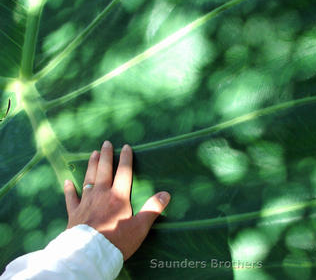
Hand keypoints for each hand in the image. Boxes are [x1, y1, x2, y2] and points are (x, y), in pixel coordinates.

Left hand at [63, 141, 170, 259]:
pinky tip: (67, 181)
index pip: (124, 172)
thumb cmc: (117, 240)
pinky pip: (71, 198)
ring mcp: (86, 202)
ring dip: (91, 165)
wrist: (90, 254)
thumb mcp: (140, 226)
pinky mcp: (74, 213)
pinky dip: (69, 189)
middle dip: (105, 155)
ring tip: (92, 153)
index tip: (126, 146)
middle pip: (103, 170)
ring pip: (88, 178)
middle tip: (106, 143)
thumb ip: (153, 209)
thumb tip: (166, 194)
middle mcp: (101, 194)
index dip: (126, 158)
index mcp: (118, 196)